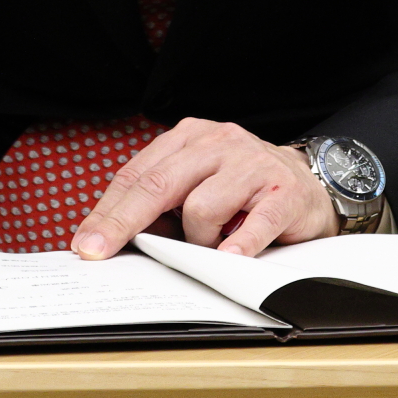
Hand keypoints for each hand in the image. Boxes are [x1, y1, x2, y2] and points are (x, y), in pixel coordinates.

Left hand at [72, 118, 336, 259]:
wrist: (310, 184)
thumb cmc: (244, 190)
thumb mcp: (198, 184)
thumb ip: (163, 203)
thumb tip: (115, 238)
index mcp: (190, 138)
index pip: (138, 175)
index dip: (108, 211)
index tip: (87, 242)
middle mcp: (218, 142)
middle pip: (158, 185)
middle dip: (123, 223)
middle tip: (101, 251)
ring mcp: (252, 163)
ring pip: (201, 208)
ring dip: (201, 241)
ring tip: (216, 244)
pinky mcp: (282, 190)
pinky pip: (252, 224)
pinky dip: (237, 246)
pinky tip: (229, 259)